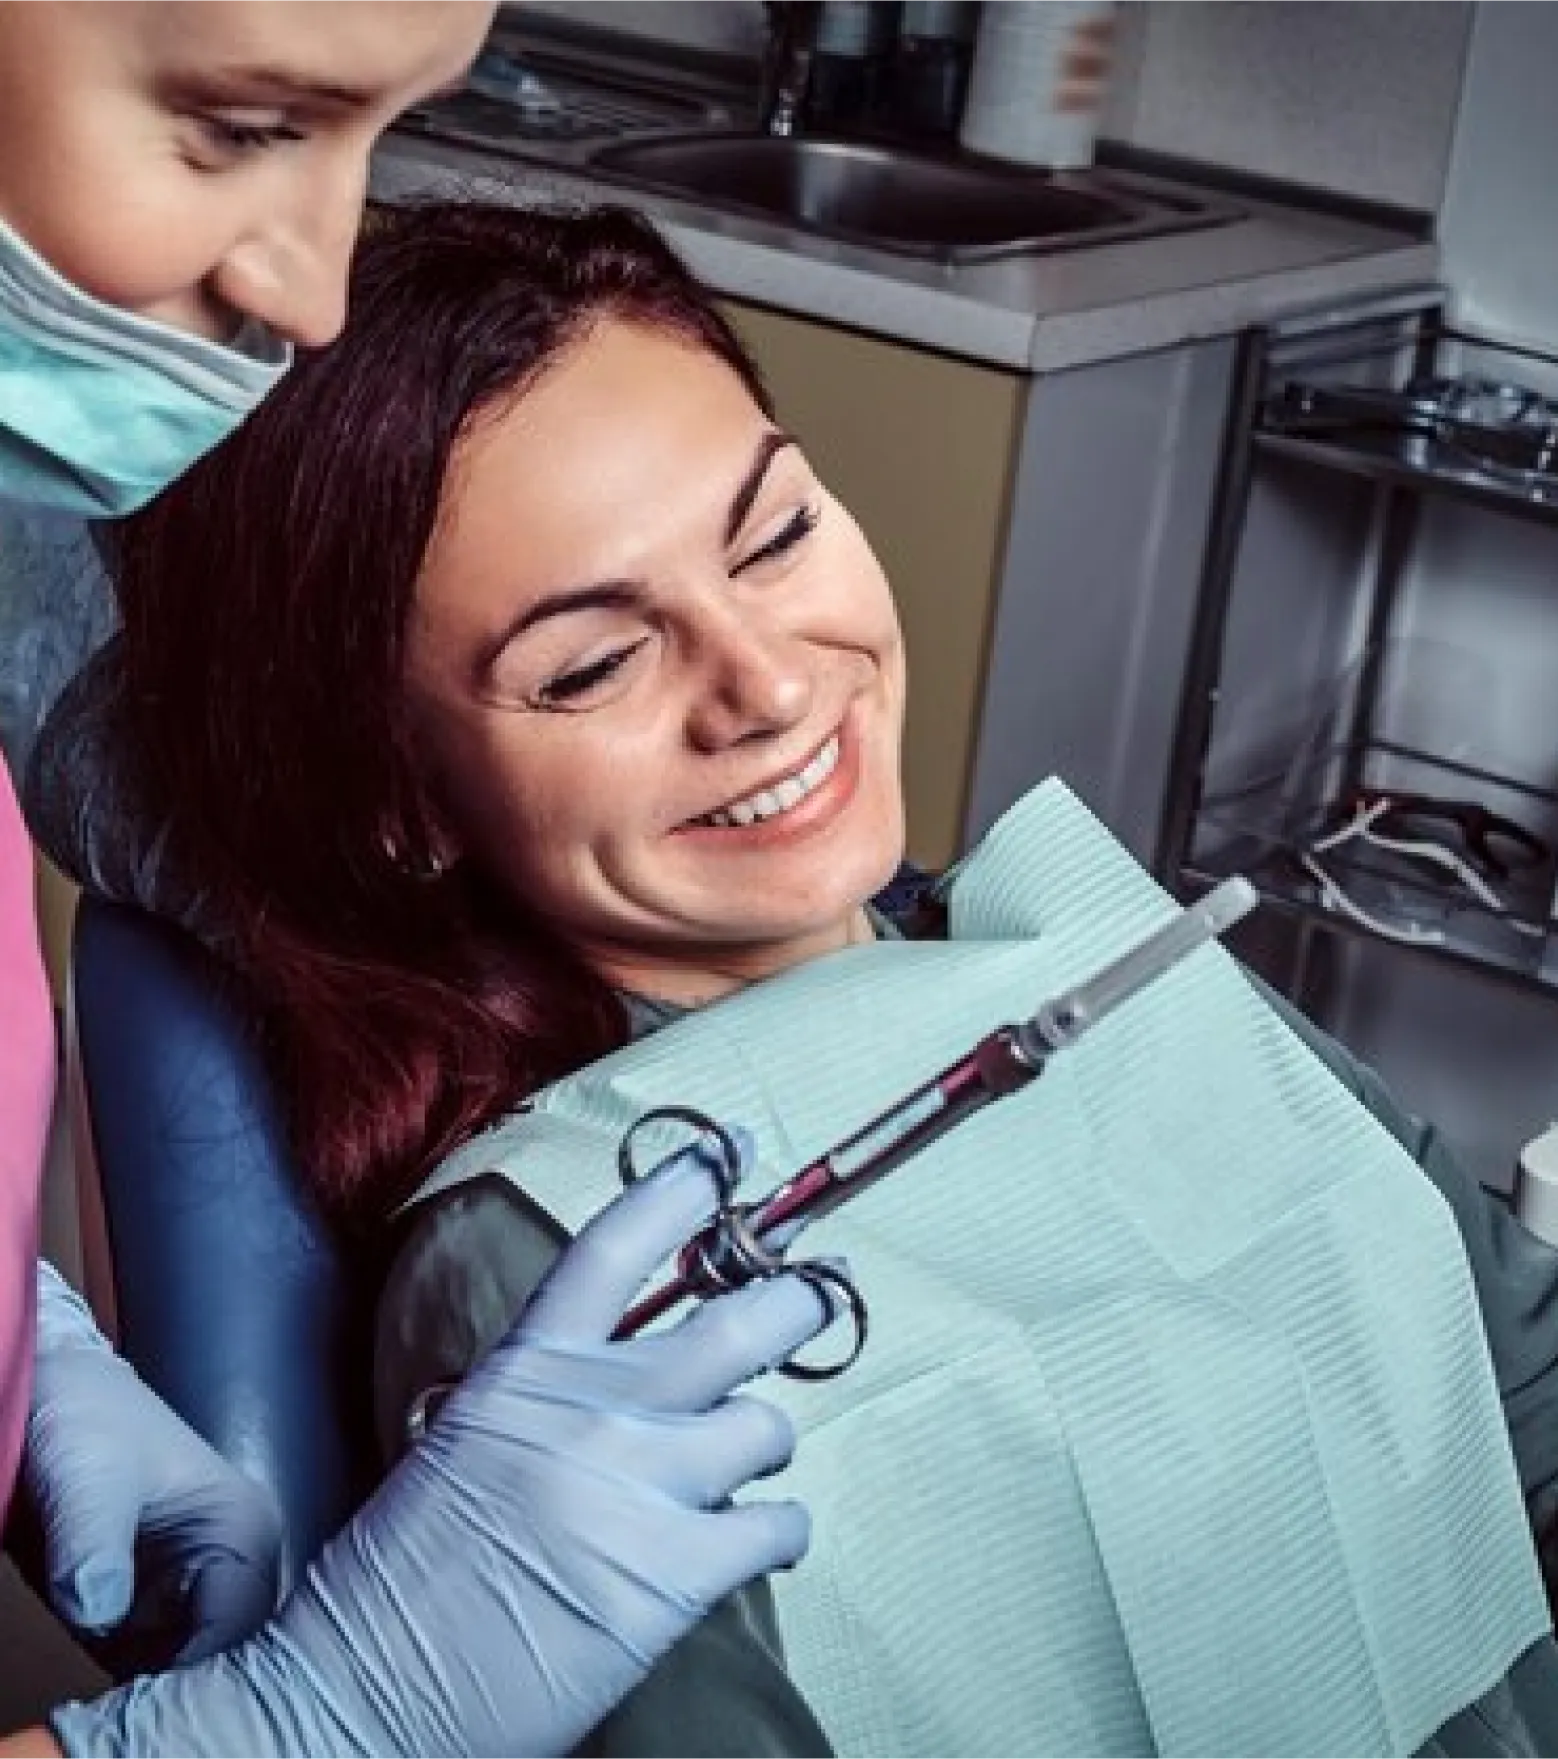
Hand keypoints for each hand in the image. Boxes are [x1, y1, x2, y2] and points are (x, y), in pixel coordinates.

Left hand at [24, 1261, 281, 1671]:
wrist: (47, 1394)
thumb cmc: (81, 1415)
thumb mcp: (86, 1473)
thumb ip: (94, 1540)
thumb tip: (99, 1611)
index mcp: (243, 1529)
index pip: (240, 1629)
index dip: (204, 1675)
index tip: (155, 1706)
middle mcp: (230, 1568)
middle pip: (224, 1664)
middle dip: (185, 1696)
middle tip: (133, 1717)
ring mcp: (187, 1596)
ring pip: (188, 1678)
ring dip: (157, 1700)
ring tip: (120, 1708)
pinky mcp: (145, 1615)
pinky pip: (151, 1675)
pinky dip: (133, 1695)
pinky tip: (110, 1707)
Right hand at [50, 1141, 833, 1758]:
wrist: (363, 1693)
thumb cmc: (399, 1579)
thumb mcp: (459, 1446)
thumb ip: (544, 1399)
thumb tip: (623, 1384)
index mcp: (524, 1370)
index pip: (615, 1247)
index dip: (681, 1190)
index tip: (729, 1151)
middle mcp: (591, 1411)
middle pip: (733, 1324)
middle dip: (793, 1304)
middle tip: (815, 1297)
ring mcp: (638, 1487)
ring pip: (767, 1424)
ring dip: (770, 1441)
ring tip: (755, 1462)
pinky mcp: (672, 1574)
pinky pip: (777, 1526)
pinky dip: (783, 1532)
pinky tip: (764, 1541)